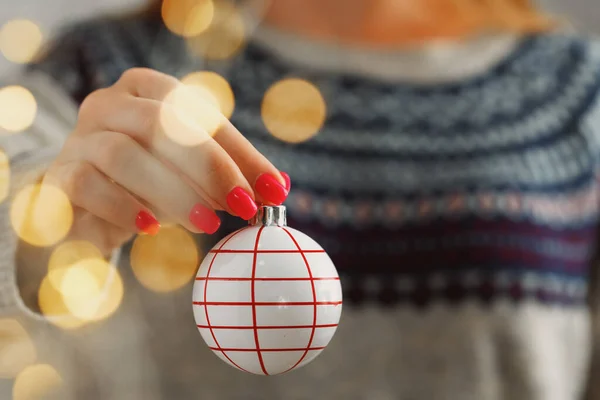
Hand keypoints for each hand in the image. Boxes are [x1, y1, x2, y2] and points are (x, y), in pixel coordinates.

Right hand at [42, 68, 289, 254]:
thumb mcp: (195, 176)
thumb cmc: (150, 183)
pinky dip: (124, 207)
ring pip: (122, 153)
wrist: (86, 205)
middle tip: (242, 206)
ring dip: (172, 191)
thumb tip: (278, 187)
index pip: (198, 112)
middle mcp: (110, 104)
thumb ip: (232, 175)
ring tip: (206, 222)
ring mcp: (79, 137)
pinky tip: (150, 227)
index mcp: (148, 90)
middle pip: (159, 124)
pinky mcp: (58, 174)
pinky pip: (87, 184)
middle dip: (209, 167)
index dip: (239, 152)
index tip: (272, 189)